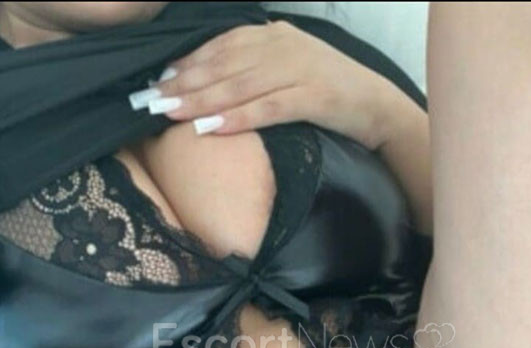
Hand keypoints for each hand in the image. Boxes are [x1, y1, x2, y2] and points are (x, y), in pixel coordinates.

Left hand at [128, 20, 409, 149]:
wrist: (378, 105)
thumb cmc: (330, 91)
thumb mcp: (290, 69)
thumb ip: (257, 69)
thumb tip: (212, 86)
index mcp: (275, 36)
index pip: (222, 46)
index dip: (189, 64)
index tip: (159, 81)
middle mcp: (283, 46)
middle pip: (225, 66)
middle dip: (185, 84)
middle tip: (152, 101)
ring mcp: (300, 70)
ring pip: (241, 86)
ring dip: (202, 100)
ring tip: (172, 114)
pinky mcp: (314, 97)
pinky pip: (268, 108)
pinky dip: (238, 118)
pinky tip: (212, 128)